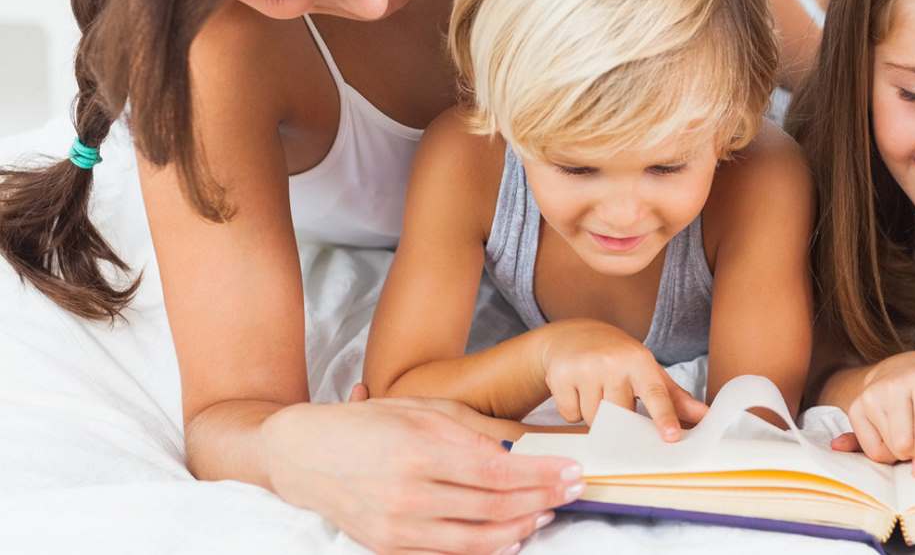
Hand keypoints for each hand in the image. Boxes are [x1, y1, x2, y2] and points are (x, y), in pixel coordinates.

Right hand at [263, 396, 580, 554]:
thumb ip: (478, 430)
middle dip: (542, 499)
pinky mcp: (389, 548)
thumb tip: (529, 442)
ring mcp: (398, 527)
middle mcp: (409, 494)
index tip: (573, 471)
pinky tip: (511, 532)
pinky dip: (487, 546)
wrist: (304, 455)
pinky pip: (450, 553)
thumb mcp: (425, 410)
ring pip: (477, 538)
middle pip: (493, 506)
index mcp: (420, 451)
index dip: (542, 475)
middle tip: (572, 490)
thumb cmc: (369, 425)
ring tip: (547, 511)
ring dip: (521, 526)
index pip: (497, 471)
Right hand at [536, 318, 707, 440]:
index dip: (665, 416)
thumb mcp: (648, 371)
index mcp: (640, 361)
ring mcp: (584, 367)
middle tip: (613, 395)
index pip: (655, 394)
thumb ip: (675, 397)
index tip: (671, 436)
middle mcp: (613, 362)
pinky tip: (576, 390)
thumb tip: (706, 416)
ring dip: (594, 415)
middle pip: (620, 415)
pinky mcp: (559, 375)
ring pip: (593, 419)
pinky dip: (573, 410)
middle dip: (617, 416)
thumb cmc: (618, 357)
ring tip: (594, 390)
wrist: (573, 335)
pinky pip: (570, 415)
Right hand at [828, 351, 914, 474]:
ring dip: (903, 451)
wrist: (901, 369)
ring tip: (909, 431)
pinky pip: (872, 452)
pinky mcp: (855, 408)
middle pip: (904, 445)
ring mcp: (870, 395)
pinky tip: (893, 433)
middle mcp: (894, 383)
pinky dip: (886, 452)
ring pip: (889, 450)